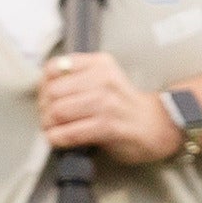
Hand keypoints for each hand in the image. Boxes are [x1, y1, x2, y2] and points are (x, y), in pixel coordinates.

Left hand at [38, 51, 179, 167]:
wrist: (158, 125)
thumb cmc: (125, 105)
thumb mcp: (104, 79)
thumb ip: (78, 78)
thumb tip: (43, 89)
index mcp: (100, 63)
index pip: (54, 67)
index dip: (44, 85)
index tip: (49, 97)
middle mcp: (103, 79)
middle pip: (52, 92)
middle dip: (44, 109)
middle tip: (50, 118)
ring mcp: (107, 103)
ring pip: (57, 112)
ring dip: (49, 125)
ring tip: (55, 129)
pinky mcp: (108, 126)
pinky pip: (69, 133)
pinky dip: (58, 138)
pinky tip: (60, 139)